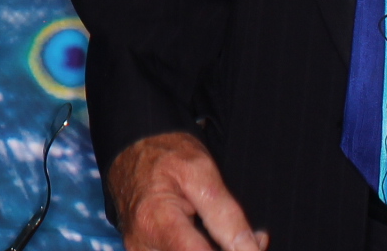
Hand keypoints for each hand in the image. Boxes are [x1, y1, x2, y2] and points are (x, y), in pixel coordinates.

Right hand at [110, 131, 267, 250]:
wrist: (131, 146)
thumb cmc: (164, 153)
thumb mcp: (201, 172)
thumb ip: (226, 216)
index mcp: (156, 223)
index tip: (253, 246)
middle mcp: (143, 245)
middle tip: (255, 239)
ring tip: (240, 240)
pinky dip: (203, 250)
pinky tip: (222, 243)